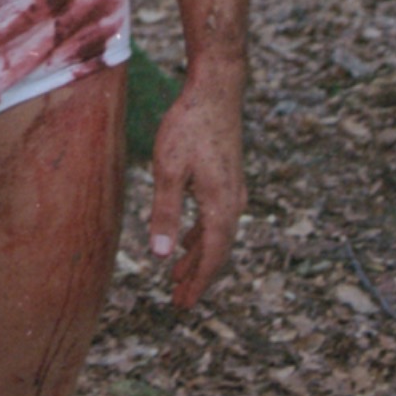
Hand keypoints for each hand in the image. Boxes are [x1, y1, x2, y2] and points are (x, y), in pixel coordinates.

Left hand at [148, 73, 245, 309]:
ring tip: (179, 277)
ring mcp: (234, 190)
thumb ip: (165, 212)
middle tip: (180, 301)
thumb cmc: (188, 126)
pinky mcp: (228, 178)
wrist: (216, 90)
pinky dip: (201, 234)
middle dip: (198, 276)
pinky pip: (217, 218)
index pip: (212, 256)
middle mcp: (234, 203)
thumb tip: (161, 256)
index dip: (198, 282)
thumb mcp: (168, 169)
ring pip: (217, 234)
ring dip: (198, 256)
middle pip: (217, 250)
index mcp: (221, 206)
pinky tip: (187, 240)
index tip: (184, 304)